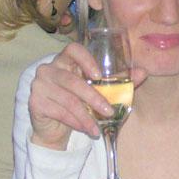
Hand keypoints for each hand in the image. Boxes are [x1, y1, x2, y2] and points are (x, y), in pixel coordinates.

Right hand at [28, 43, 146, 149]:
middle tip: (109, 111)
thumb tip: (143, 72)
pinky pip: (58, 111)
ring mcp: (39, 85)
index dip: (86, 60)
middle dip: (93, 97)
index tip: (99, 76)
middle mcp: (49, 69)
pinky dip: (74, 122)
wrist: (56, 128)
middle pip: (71, 80)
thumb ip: (119, 81)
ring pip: (67, 99)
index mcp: (65, 60)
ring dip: (85, 116)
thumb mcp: (100, 92)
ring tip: (98, 128)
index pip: (72, 49)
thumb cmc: (80, 103)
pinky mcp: (35, 102)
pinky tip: (85, 129)